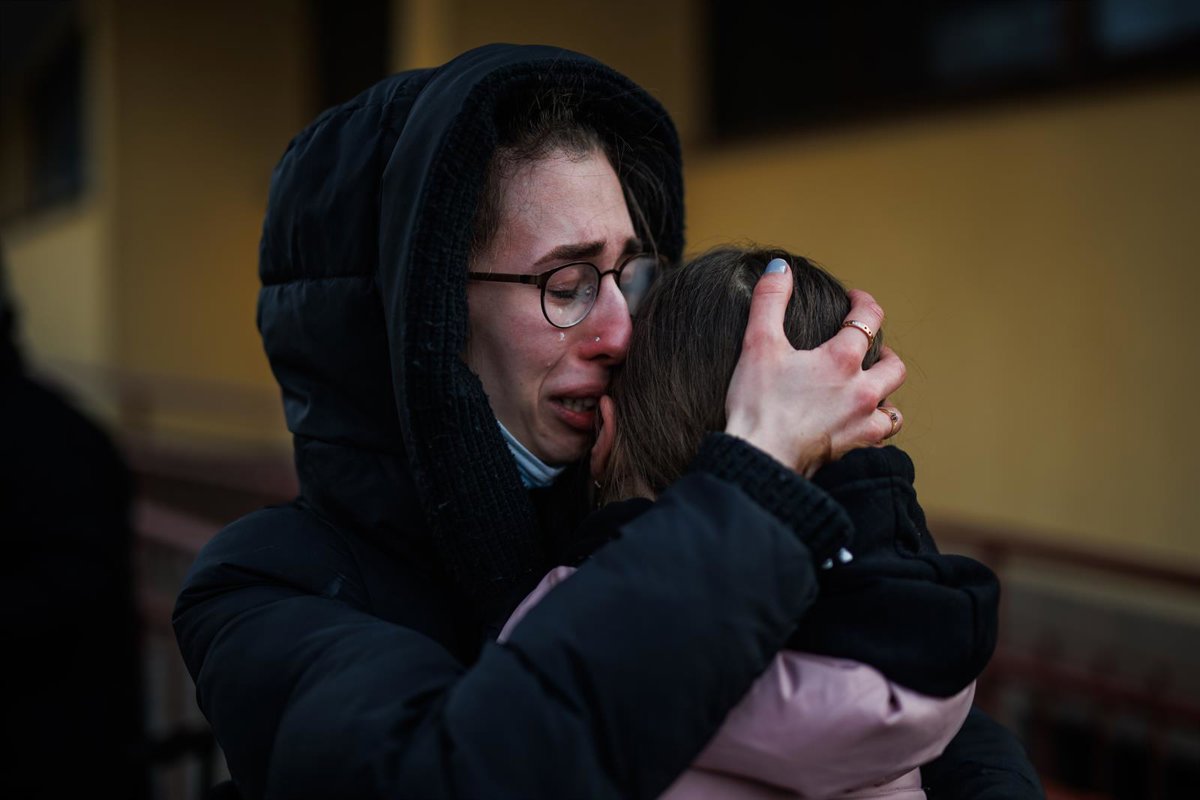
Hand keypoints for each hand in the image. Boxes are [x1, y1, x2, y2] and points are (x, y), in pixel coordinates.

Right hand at [724, 261, 905, 476]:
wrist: (761, 459)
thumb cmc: (757, 403)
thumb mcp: (758, 344)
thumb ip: (770, 300)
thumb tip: (780, 267)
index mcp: (842, 361)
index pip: (869, 319)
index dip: (864, 303)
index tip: (854, 299)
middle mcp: (862, 391)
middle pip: (894, 366)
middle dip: (884, 352)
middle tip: (868, 348)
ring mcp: (862, 424)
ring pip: (894, 406)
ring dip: (885, 394)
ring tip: (868, 389)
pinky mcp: (854, 449)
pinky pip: (880, 438)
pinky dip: (875, 428)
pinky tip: (860, 425)